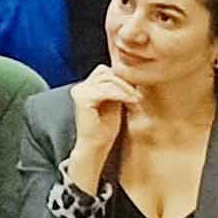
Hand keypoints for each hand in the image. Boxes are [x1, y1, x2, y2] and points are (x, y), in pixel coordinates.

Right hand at [65, 68, 135, 189]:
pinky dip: (121, 95)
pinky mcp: (83, 99)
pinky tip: (131, 102)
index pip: (104, 71)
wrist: (96, 146)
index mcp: (84, 87)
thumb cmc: (105, 128)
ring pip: (107, 79)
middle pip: (106, 72)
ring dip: (125, 89)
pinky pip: (106, 90)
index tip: (134, 92)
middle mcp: (79, 88)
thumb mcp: (114, 103)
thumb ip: (116, 89)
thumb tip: (130, 76)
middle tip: (137, 96)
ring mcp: (79, 92)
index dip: (120, 79)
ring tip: (136, 99)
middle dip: (124, 83)